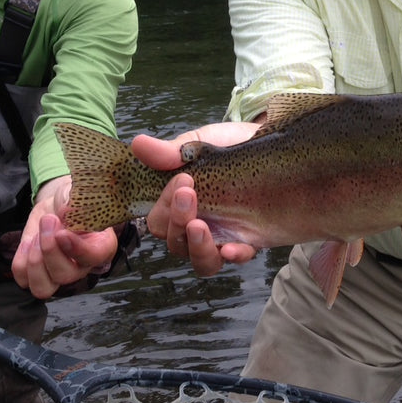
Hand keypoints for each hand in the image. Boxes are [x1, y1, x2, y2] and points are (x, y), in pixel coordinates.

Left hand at [11, 175, 118, 298]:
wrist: (57, 207)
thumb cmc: (72, 201)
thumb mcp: (78, 195)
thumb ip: (76, 203)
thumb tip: (67, 211)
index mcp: (102, 246)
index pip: (93, 257)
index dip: (76, 249)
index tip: (62, 233)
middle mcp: (82, 266)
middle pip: (65, 276)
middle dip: (49, 249)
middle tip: (48, 220)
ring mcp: (58, 274)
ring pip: (43, 288)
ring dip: (34, 261)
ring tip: (36, 235)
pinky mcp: (37, 274)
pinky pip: (23, 279)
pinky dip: (21, 258)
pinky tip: (29, 240)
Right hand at [131, 122, 259, 276]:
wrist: (264, 141)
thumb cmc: (226, 146)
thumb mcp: (197, 143)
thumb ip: (170, 151)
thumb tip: (138, 143)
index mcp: (178, 205)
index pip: (159, 221)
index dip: (164, 206)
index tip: (182, 179)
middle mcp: (197, 225)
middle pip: (176, 243)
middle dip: (177, 221)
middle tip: (189, 194)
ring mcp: (223, 235)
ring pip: (203, 262)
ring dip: (197, 247)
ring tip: (199, 226)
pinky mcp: (249, 238)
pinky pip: (240, 258)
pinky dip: (235, 256)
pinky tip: (232, 247)